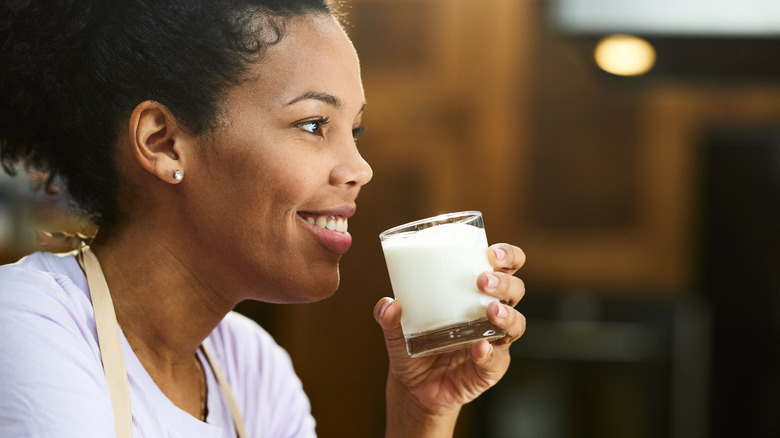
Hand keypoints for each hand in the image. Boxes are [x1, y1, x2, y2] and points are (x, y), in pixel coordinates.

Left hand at [374, 243, 526, 429]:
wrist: (415, 387)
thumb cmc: (413, 345)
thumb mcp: (396, 329)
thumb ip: (388, 316)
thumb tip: (389, 304)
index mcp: (476, 292)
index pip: (505, 267)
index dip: (508, 255)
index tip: (492, 252)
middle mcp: (491, 313)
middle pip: (516, 290)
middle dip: (504, 282)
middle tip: (482, 280)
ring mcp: (494, 341)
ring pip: (516, 323)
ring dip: (507, 314)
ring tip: (491, 310)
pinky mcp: (491, 368)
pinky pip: (497, 360)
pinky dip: (489, 353)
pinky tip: (479, 348)